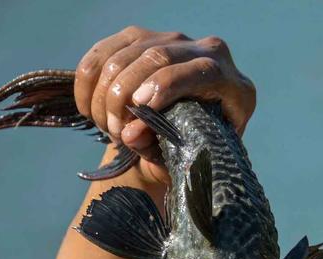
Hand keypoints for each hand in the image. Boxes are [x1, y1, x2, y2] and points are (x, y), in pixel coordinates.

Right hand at [74, 26, 256, 183]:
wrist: (186, 135)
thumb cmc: (194, 150)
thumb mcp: (186, 157)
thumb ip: (164, 147)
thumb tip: (130, 134)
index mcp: (234, 85)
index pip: (202, 71)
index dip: (166, 86)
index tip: (139, 109)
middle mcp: (208, 53)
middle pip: (158, 56)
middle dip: (126, 94)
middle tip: (114, 130)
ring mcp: (173, 40)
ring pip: (126, 54)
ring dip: (106, 92)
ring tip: (105, 126)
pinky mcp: (141, 37)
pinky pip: (104, 51)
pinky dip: (88, 81)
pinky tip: (88, 109)